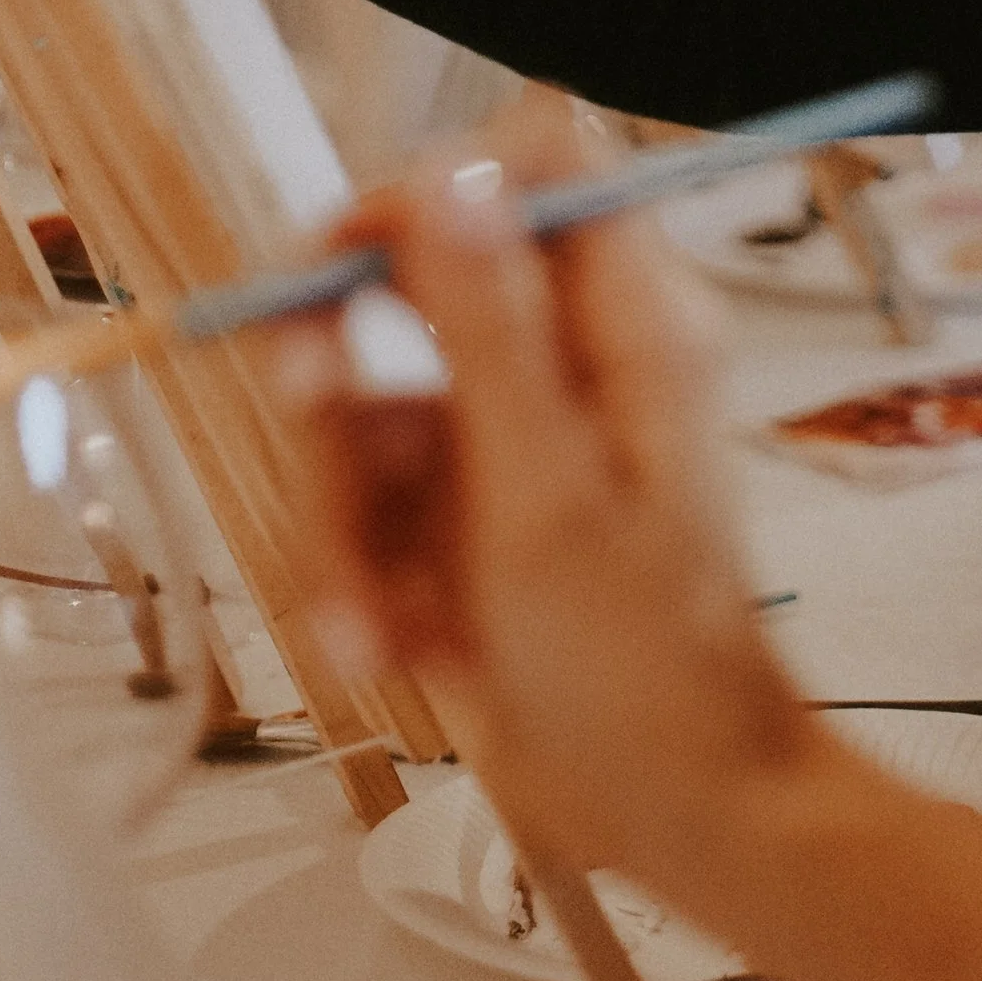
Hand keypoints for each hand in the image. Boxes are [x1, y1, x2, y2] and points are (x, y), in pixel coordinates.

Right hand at [282, 96, 813, 878]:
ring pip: (368, 411)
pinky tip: (392, 646)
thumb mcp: (547, 490)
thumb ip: (491, 324)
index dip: (427, 193)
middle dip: (346, 371)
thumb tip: (450, 174)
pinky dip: (362, 577)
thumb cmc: (645, 662)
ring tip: (375, 620)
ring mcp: (509, 440)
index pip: (525, 168)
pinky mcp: (465, 518)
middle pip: (410, 284)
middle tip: (308, 402)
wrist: (673, 812)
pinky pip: (371, 506)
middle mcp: (564, 358)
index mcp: (624, 320)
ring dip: (345, 518)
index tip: (347, 259)